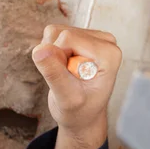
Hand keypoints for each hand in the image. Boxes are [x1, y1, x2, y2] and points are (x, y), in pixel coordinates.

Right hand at [32, 25, 121, 148]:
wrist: (83, 116)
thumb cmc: (80, 111)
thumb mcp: (67, 98)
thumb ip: (55, 75)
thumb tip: (40, 50)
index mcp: (109, 53)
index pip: (68, 38)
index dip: (58, 58)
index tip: (69, 79)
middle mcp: (106, 41)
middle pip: (61, 33)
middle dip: (55, 56)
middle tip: (66, 78)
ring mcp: (94, 38)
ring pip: (55, 32)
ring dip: (52, 54)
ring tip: (65, 74)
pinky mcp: (82, 37)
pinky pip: (53, 34)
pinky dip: (51, 52)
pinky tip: (63, 67)